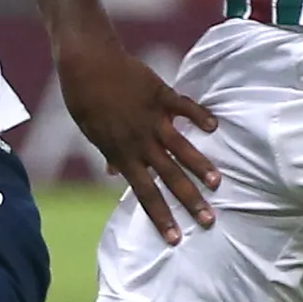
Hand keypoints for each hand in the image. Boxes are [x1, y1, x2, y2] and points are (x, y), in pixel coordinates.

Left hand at [54, 33, 219, 244]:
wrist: (86, 63)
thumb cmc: (85, 99)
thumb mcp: (93, 132)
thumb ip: (110, 153)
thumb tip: (114, 173)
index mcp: (122, 153)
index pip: (144, 193)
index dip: (160, 216)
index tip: (175, 238)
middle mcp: (139, 140)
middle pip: (169, 177)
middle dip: (189, 201)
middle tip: (209, 220)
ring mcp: (151, 117)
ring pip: (181, 147)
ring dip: (199, 166)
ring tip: (217, 183)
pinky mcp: (159, 94)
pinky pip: (183, 107)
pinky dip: (199, 116)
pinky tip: (215, 126)